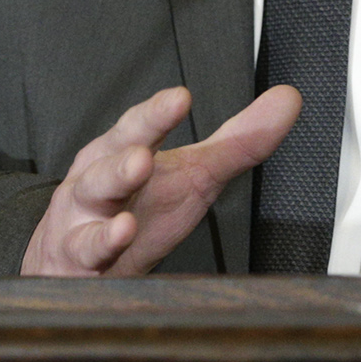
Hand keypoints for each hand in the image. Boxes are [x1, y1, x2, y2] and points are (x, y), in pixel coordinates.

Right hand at [22, 85, 300, 276]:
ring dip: (109, 197)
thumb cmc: (137, 208)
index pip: (138, 127)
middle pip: (108, 163)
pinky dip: (102, 245)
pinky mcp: (78, 262)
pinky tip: (122, 237)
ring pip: (92, 204)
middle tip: (144, 157)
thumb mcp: (191, 174)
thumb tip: (288, 100)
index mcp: (122, 153)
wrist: (72, 261)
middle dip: (124, 159)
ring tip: (130, 197)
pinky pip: (86, 253)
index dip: (156, 115)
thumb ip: (239, 141)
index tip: (179, 99)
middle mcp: (98, 181)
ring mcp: (83, 220)